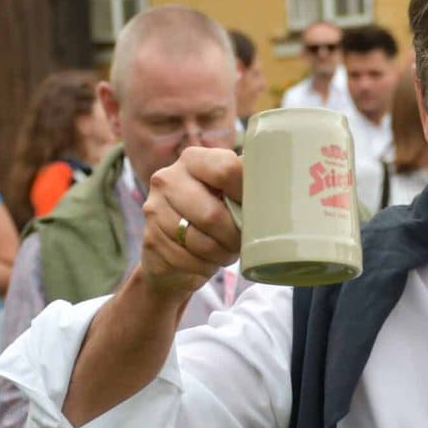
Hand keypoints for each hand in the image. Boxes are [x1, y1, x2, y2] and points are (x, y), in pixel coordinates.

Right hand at [140, 146, 243, 296]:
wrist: (173, 254)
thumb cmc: (213, 221)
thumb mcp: (229, 198)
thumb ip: (246, 189)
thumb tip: (278, 193)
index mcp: (193, 159)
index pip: (226, 169)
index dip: (246, 195)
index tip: (257, 212)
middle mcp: (167, 178)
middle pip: (212, 214)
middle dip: (232, 237)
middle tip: (239, 243)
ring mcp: (153, 208)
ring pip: (199, 241)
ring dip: (219, 254)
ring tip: (224, 253)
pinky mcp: (149, 238)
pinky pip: (186, 260)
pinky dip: (203, 267)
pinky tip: (204, 262)